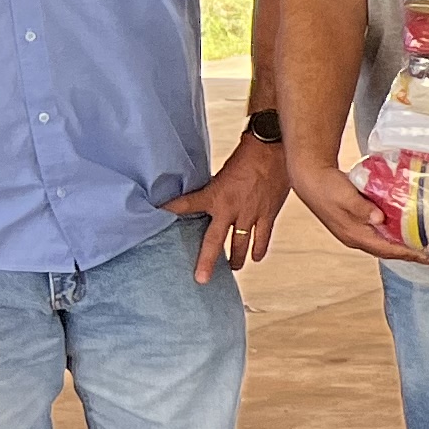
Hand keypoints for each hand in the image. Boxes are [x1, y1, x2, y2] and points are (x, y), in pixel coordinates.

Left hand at [164, 133, 291, 281]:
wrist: (273, 150)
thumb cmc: (248, 156)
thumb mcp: (223, 172)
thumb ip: (214, 188)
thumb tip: (207, 196)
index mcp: (215, 196)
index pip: (185, 205)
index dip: (169, 211)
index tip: (156, 217)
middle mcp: (231, 209)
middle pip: (214, 242)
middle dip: (207, 261)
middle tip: (201, 278)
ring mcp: (251, 214)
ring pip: (240, 245)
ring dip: (235, 259)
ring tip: (232, 268)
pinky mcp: (268, 214)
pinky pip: (263, 238)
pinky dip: (258, 249)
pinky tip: (255, 257)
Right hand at [288, 155, 415, 263]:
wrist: (309, 178)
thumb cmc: (326, 186)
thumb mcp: (345, 196)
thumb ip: (362, 208)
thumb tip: (379, 219)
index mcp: (354, 235)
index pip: (387, 250)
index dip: (408, 254)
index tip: (428, 257)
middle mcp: (356, 237)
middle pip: (388, 250)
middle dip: (411, 254)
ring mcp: (356, 231)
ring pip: (385, 243)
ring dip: (404, 245)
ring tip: (425, 246)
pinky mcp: (357, 222)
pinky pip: (381, 233)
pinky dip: (395, 234)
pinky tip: (407, 229)